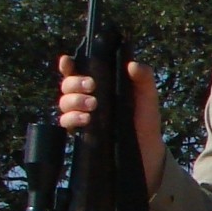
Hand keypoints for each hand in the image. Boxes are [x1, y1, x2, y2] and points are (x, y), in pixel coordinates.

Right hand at [57, 55, 166, 194]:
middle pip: (67, 85)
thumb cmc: (145, 119)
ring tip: (93, 105)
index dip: (68, 65)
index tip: (67, 61)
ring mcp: (82, 115)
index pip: (78, 71)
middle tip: (91, 86)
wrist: (147, 149)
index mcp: (100, 85)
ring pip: (64, 103)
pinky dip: (72, 118)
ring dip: (74, 100)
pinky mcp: (81, 132)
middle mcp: (87, 98)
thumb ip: (143, 78)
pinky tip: (86, 119)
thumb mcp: (147, 96)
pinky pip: (66, 123)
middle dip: (74, 83)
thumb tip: (131, 65)